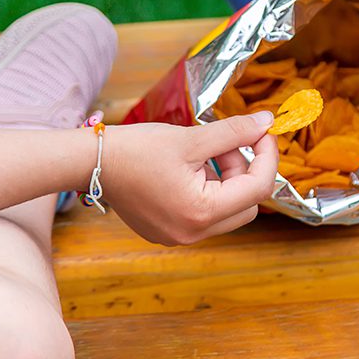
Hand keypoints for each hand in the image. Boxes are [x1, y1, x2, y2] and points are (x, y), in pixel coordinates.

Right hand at [100, 113, 279, 245]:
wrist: (91, 163)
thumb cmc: (136, 149)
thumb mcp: (191, 137)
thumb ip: (234, 132)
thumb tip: (267, 122)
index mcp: (201, 213)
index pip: (257, 189)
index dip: (267, 156)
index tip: (262, 132)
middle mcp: (192, 234)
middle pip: (246, 204)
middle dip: (243, 169)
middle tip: (222, 144)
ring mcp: (179, 236)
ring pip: (226, 209)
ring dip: (224, 178)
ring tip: (199, 154)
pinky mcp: (168, 231)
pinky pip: (204, 213)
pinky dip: (206, 189)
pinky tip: (185, 169)